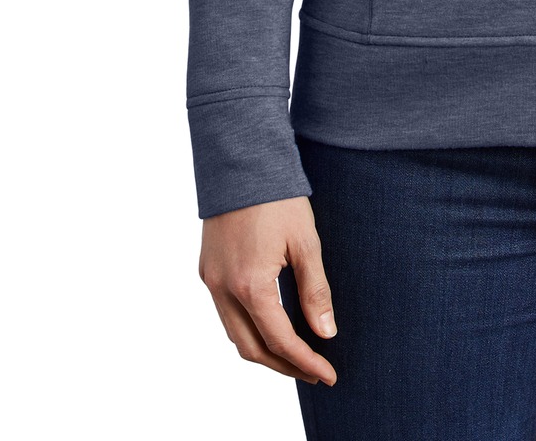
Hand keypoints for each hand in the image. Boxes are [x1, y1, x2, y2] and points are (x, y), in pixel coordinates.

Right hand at [198, 195, 337, 386]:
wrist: (241, 161)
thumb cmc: (278, 197)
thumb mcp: (306, 242)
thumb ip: (315, 290)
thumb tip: (326, 333)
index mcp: (251, 284)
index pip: (280, 340)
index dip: (306, 361)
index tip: (329, 374)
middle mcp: (224, 288)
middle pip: (251, 349)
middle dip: (284, 366)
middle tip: (314, 372)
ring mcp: (211, 280)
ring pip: (234, 334)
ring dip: (264, 351)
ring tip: (295, 355)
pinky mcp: (207, 269)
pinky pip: (225, 313)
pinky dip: (248, 328)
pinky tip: (269, 324)